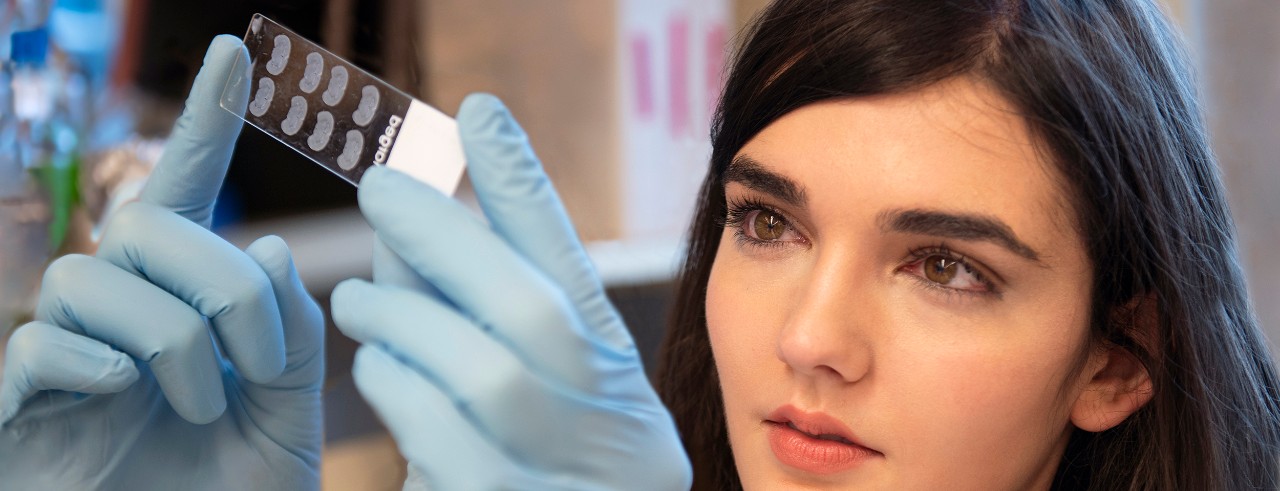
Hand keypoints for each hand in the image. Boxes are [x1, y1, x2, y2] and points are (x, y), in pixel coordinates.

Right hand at [0, 35, 323, 488]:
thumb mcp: (288, 414)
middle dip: (218, 283)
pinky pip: (37, 348)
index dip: (206, 125)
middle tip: (255, 362)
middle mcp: (119, 318)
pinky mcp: (17, 414)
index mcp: (184, 306)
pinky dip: (93, 365)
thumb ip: (292, 338)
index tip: (236, 52)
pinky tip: (123, 397)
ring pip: (92, 278)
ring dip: (169, 338)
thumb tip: (268, 246)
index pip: (189, 199)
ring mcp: (64, 362)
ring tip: (202, 406)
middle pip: (144, 226)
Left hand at [331, 94, 691, 489]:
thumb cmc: (547, 476)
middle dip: (451, 238)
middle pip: (535, 311)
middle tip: (381, 191)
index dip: (528, 189)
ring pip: (485, 375)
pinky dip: (398, 391)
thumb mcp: (543, 397)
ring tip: (360, 300)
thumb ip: (485, 321)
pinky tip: (378, 371)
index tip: (477, 114)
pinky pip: (441, 441)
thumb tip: (410, 235)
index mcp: (620, 381)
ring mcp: (572, 477)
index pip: (578, 269)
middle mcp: (614, 427)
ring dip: (407, 321)